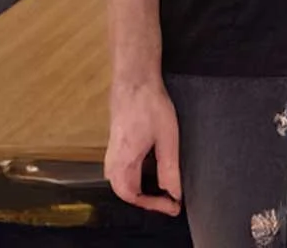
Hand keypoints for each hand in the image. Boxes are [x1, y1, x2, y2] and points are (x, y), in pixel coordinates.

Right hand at [106, 80, 181, 215]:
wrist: (134, 81)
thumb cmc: (150, 105)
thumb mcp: (167, 138)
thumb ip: (169, 168)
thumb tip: (174, 193)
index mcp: (123, 162)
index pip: (133, 197)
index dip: (154, 205)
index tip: (174, 206)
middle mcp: (113, 161)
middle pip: (126, 193)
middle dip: (148, 200)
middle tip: (171, 200)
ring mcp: (111, 153)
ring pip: (123, 183)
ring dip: (143, 189)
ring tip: (165, 189)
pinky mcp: (116, 147)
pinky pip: (123, 171)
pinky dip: (139, 177)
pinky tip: (155, 171)